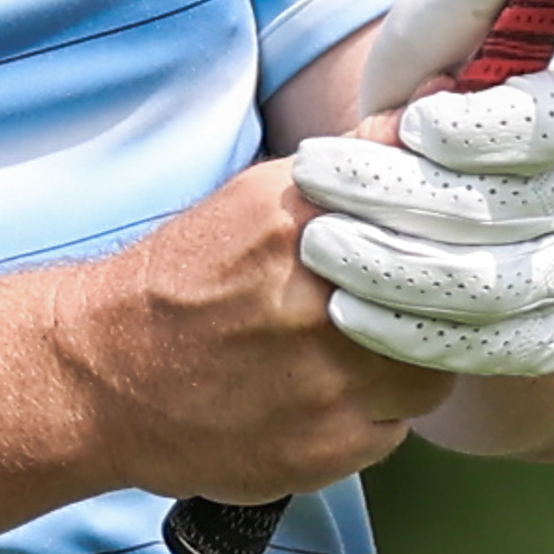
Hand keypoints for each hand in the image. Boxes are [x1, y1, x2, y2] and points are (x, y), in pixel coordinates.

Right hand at [75, 163, 448, 501]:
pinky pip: (395, 430)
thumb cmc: (185, 280)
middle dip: (440, 297)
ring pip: (431, 373)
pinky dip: (377, 413)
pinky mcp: (325, 450)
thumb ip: (354, 158)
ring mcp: (325, 385)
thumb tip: (433, 103)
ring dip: (412, 361)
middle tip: (416, 300)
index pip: (427, 213)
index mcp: (301, 224)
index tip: (444, 234)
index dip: (450, 225)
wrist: (103, 375)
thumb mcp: (260, 197)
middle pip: (443, 297)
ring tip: (369, 351)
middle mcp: (317, 305)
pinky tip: (334, 396)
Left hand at [291, 40, 553, 383]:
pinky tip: (346, 308)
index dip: (472, 130)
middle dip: (394, 195)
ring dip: (392, 267)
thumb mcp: (445, 27)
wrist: (453, 193)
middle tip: (313, 177)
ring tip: (317, 243)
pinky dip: (410, 334)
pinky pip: (484, 352)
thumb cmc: (437, 93)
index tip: (406, 119)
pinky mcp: (552, 335)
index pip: (544, 125)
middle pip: (499, 212)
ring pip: (488, 288)